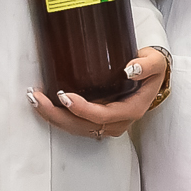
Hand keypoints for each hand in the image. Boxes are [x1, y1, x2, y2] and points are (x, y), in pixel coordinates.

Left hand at [31, 47, 168, 139]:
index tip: (65, 95)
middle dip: (57, 115)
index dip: (83, 110)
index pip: (104, 116)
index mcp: (132, 109)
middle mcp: (118, 122)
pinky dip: (57, 116)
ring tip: (35, 99)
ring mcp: (107, 124)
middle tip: (39, 98)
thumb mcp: (155, 62)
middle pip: (83, 126)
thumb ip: (146, 66)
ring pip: (75, 128)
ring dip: (53, 116)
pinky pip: (74, 124)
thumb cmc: (151, 69)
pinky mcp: (96, 121)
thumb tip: (130, 70)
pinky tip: (43, 104)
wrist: (150, 76)